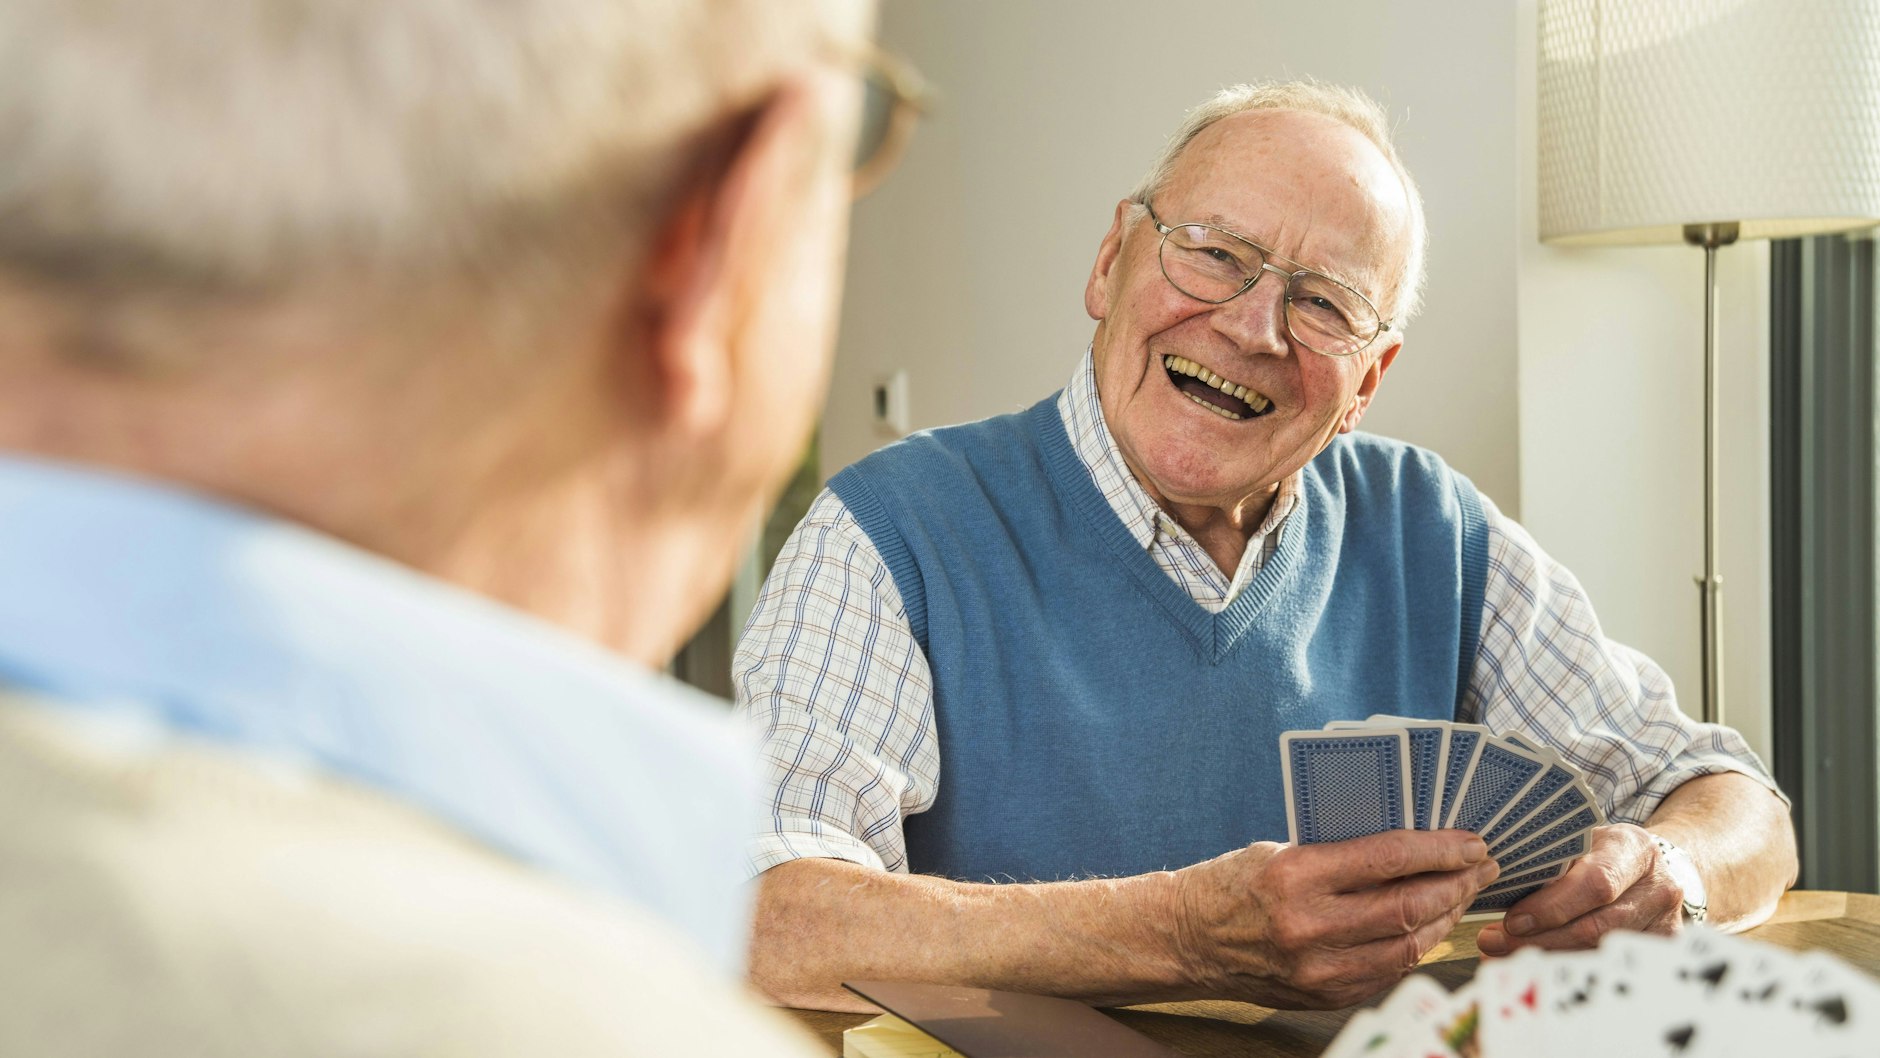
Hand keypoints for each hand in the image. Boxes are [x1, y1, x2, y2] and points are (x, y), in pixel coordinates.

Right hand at [1170, 830, 1498, 1008]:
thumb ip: (1341, 852)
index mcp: (1295, 874)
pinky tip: (1428, 927)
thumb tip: (1412, 846)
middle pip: (1407, 905)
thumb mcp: (1281, 850)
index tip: (1471, 840)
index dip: (1440, 848)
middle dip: (1456, 883)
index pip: (1388, 858)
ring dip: (1444, 918)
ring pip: (1407, 945)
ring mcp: (1317, 968)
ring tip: (1462, 895)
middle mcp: (1308, 924)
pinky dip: (1415, 947)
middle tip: (1482, 866)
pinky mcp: (1323, 996)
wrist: (1187, 939)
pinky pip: (1388, 971)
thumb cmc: (1234, 883)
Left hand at [1474, 824, 1680, 956]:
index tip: (1514, 921)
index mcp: (1633, 849)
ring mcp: (1664, 923)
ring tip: (1501, 954)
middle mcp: (1657, 888)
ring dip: (1544, 957)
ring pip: (1597, 952)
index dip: (1553, 907)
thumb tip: (1491, 884)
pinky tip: (1531, 965)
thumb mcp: (1580, 842)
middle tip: (1494, 943)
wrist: (1648, 867)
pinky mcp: (1660, 951)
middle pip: (1595, 927)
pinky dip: (1564, 967)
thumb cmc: (1602, 851)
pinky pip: (1606, 966)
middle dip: (1539, 940)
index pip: (1596, 884)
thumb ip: (1548, 861)